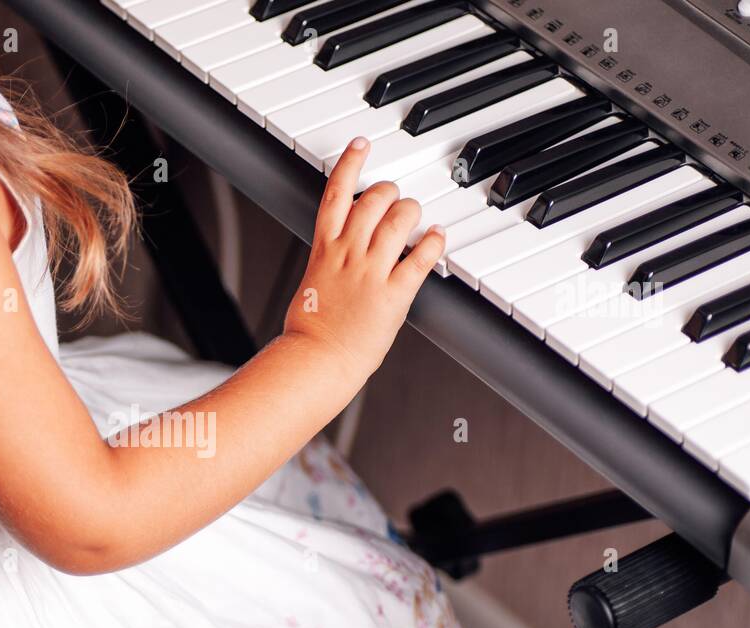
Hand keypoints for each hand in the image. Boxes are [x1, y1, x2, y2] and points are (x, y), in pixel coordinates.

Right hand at [283, 137, 444, 378]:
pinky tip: (437, 236)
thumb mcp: (311, 283)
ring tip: (414, 216)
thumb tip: (338, 251)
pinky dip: (433, 241)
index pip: (337, 193)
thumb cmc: (311, 330)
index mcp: (325, 249)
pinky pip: (420, 257)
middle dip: (391, 193)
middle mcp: (348, 254)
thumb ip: (328, 261)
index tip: (361, 145)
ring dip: (412, 212)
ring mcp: (372, 272)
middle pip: (374, 200)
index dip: (351, 163)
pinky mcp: (394, 294)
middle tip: (395, 199)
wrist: (316, 361)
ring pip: (399, 220)